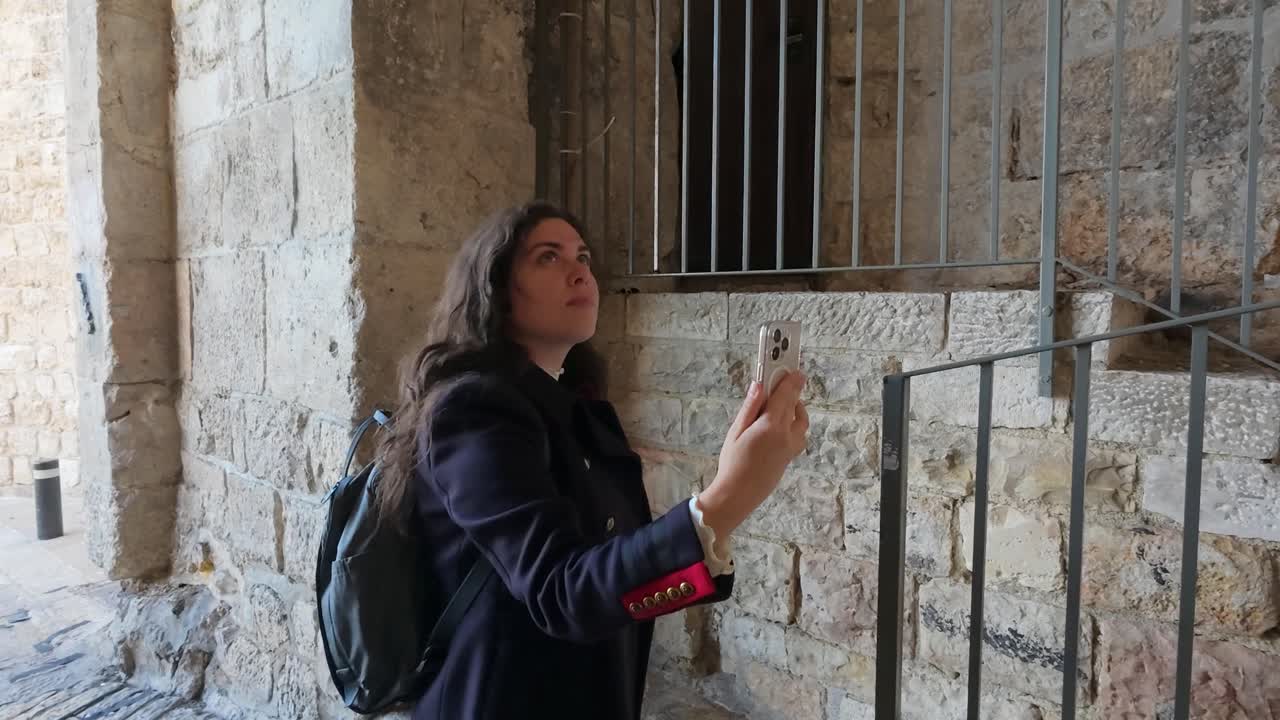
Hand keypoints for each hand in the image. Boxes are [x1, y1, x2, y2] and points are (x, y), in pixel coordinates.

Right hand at [696, 371, 809, 538]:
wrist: (738, 494)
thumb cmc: (732, 462)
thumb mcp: (736, 431)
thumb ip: (751, 407)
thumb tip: (759, 385)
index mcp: (771, 426)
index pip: (786, 396)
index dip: (791, 381)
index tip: (796, 370)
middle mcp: (786, 435)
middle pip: (795, 407)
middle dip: (792, 393)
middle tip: (780, 386)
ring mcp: (791, 448)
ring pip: (802, 422)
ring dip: (795, 411)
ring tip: (778, 408)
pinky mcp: (791, 457)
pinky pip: (799, 435)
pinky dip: (794, 425)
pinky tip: (778, 428)